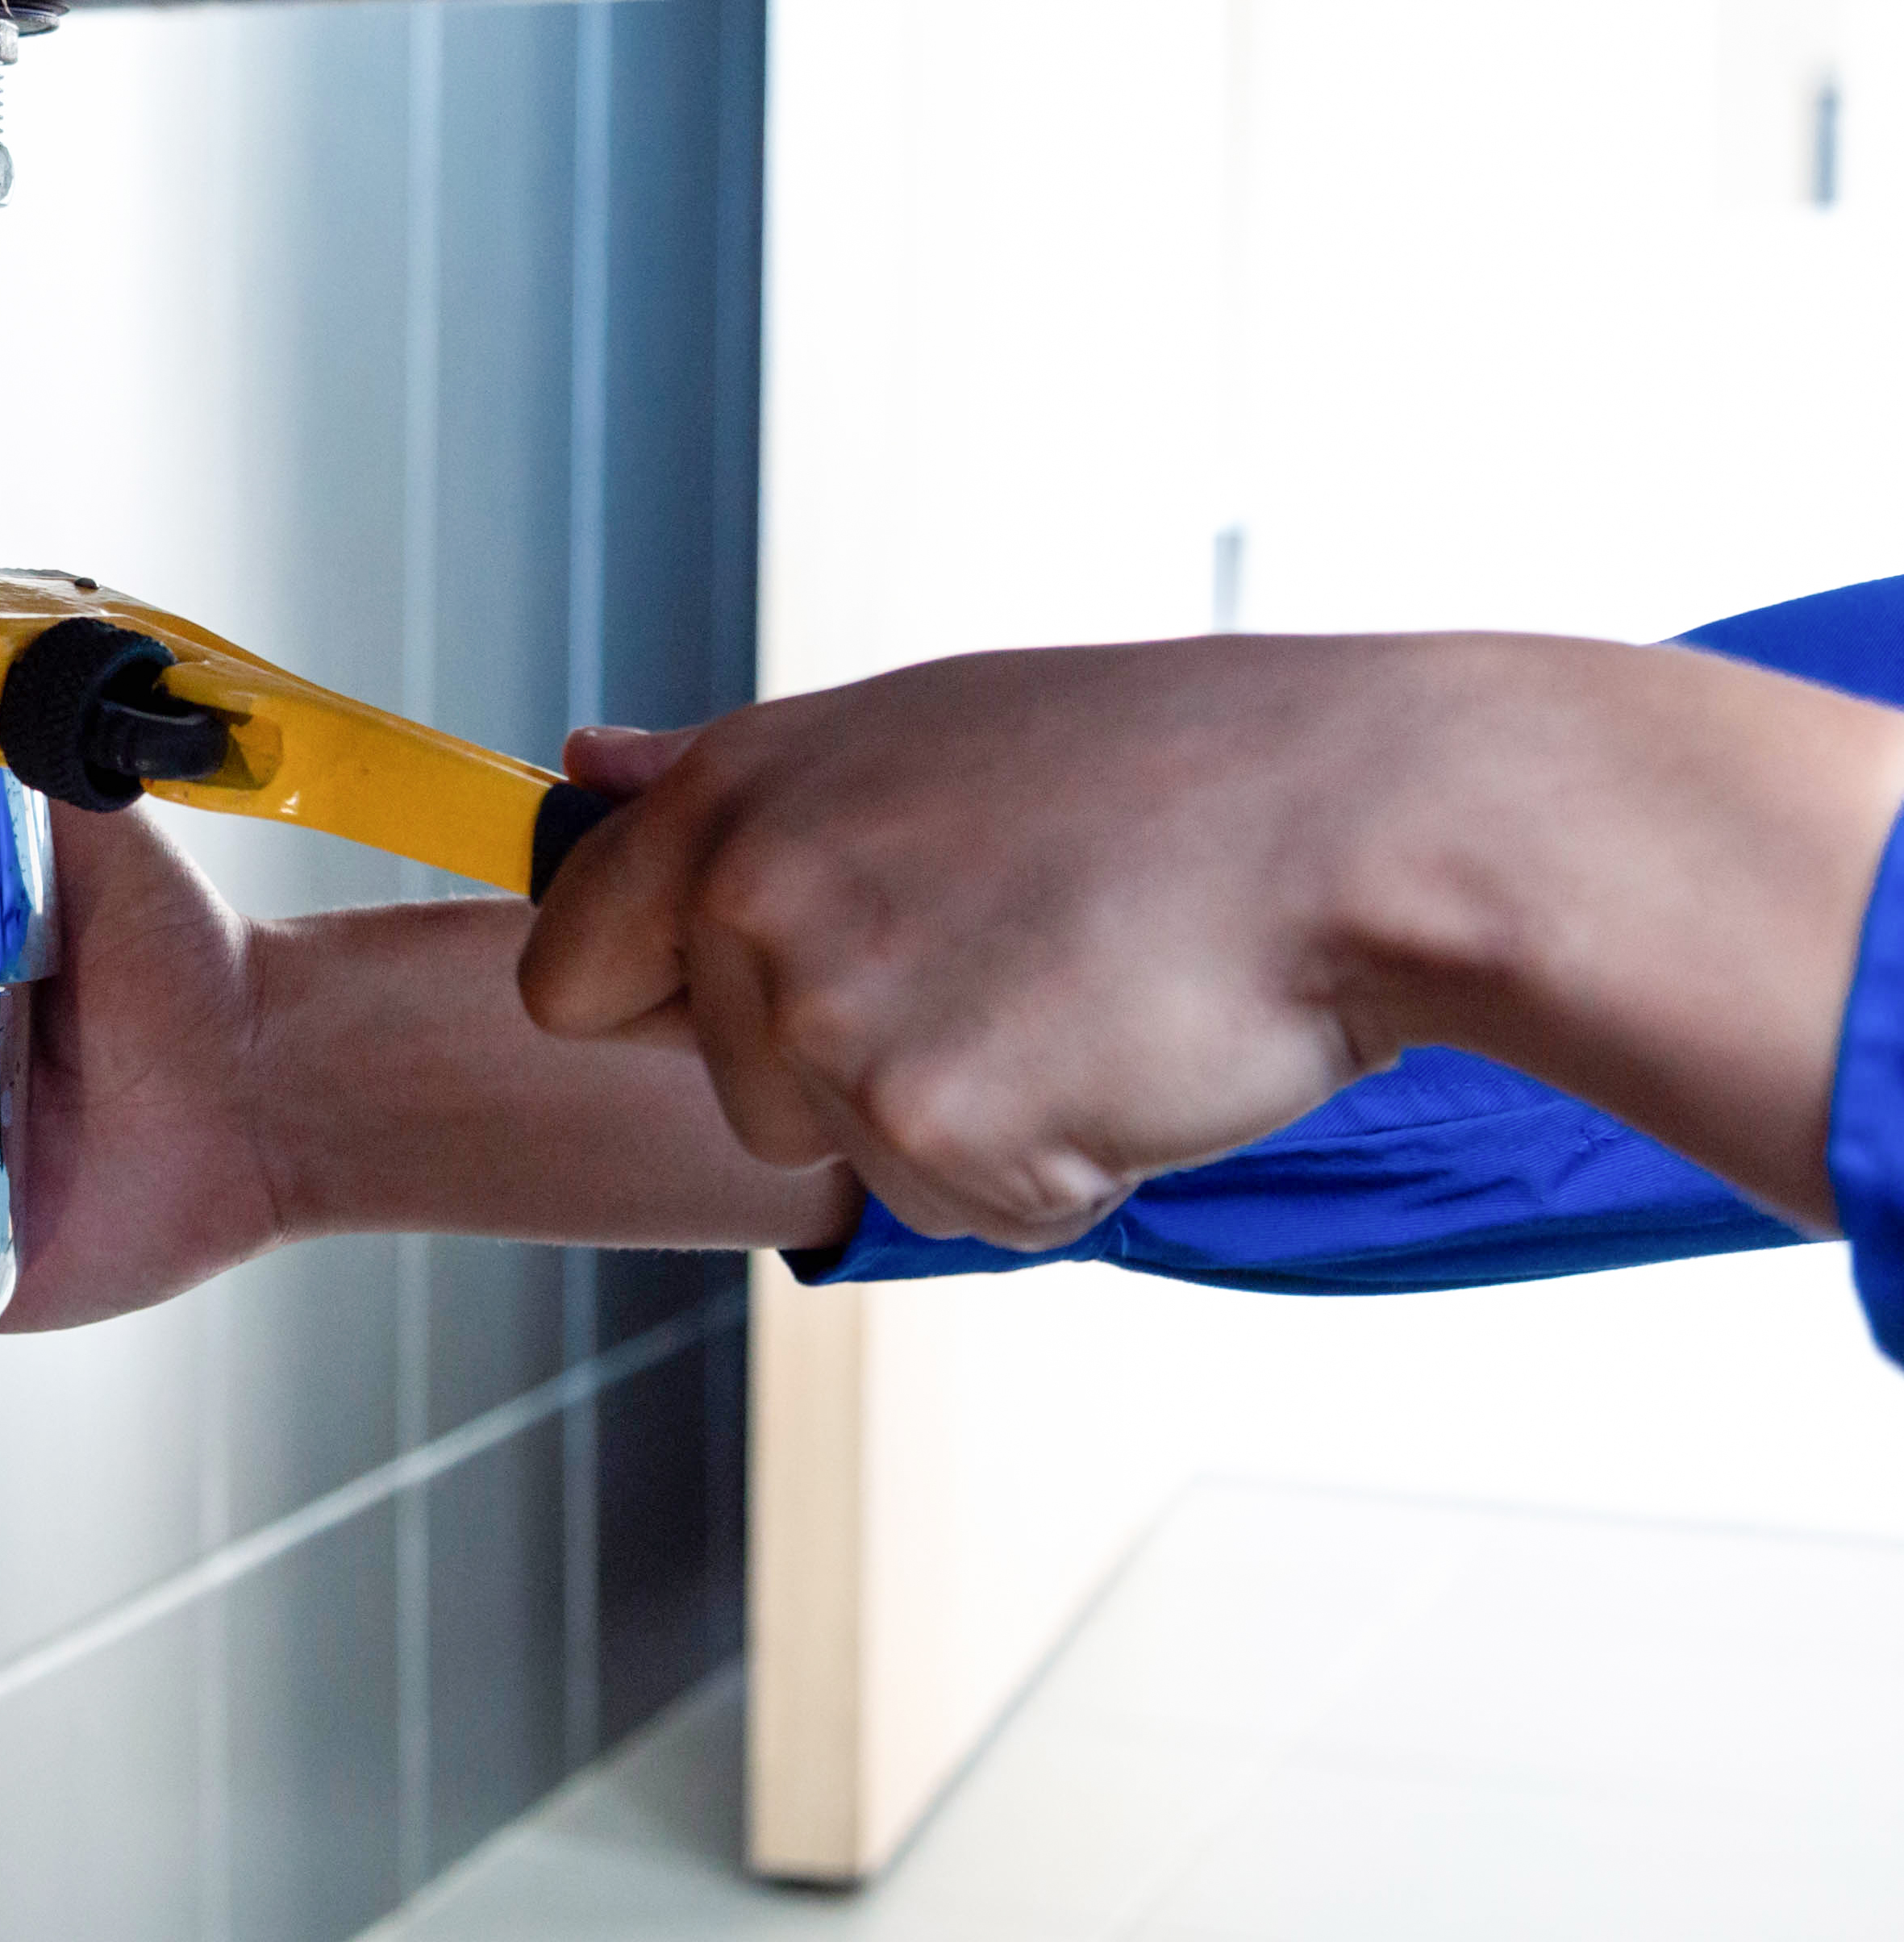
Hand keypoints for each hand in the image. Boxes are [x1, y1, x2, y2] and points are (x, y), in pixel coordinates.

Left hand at [518, 632, 1903, 1248]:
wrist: (1376, 820)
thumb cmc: (1164, 773)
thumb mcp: (917, 732)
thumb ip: (732, 784)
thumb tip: (579, 769)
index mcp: (731, 794)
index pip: (565, 969)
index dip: (659, 1005)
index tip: (784, 988)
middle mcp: (751, 895)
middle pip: (730, 1090)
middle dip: (858, 1070)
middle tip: (1015, 961)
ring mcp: (832, 1014)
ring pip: (857, 1156)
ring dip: (971, 1117)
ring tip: (1089, 990)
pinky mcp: (933, 1124)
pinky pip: (970, 1209)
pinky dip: (1062, 1168)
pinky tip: (1138, 1053)